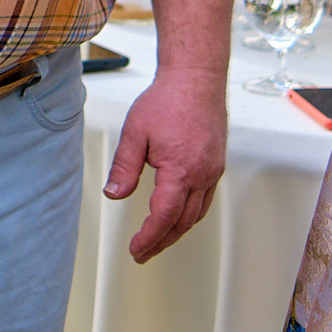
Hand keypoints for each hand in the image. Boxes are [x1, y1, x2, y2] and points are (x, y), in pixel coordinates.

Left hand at [103, 65, 225, 262]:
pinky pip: (205, 199)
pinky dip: (191, 214)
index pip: (164, 216)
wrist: (196, 78)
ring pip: (197, 214)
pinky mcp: (216, 164)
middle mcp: (201, 174)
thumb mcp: (135, 133)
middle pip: (182, 222)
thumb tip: (115, 194)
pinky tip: (180, 215)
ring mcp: (212, 170)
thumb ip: (124, 167)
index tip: (137, 249)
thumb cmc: (168, 100)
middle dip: (162, 241)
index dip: (149, 238)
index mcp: (180, 170)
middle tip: (143, 252)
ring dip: (177, 231)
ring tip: (159, 240)